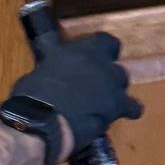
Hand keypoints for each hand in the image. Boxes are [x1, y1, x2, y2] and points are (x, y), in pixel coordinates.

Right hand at [0, 29, 141, 157]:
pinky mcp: (117, 109)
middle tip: (91, 86)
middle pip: (115, 68)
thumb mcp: (42, 68)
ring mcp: (112, 88)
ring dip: (114, 93)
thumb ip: (55, 62)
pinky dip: (125, 112)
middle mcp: (103, 66)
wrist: (42, 123)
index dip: (101, 50)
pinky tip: (114, 118)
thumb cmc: (32, 95)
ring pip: (123, 86)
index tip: (91, 57)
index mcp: (83, 51)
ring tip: (101, 104)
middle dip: (106, 76)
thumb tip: (52, 61)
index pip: (105, 41)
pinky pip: (132, 109)